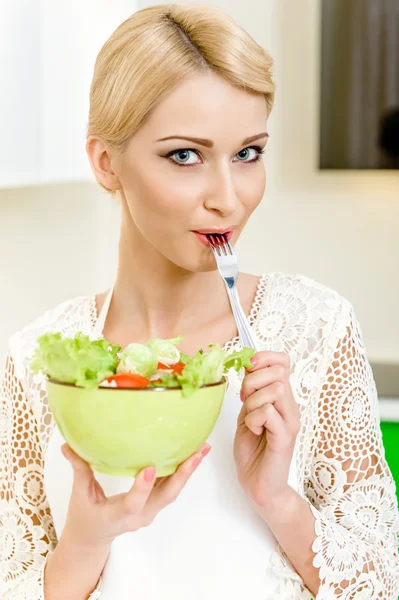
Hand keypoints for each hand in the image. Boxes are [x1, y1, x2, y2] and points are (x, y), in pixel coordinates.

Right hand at [60, 442, 210, 548]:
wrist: (93, 538)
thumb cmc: (85, 517)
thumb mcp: (79, 495)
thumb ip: (79, 469)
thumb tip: (68, 445)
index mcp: (118, 516)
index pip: (133, 503)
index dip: (142, 487)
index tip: (151, 468)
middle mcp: (140, 515)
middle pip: (166, 495)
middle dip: (184, 474)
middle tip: (198, 452)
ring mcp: (150, 510)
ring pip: (173, 491)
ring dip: (189, 470)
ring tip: (203, 448)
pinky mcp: (154, 503)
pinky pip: (171, 487)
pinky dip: (183, 471)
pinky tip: (193, 453)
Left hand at [234, 351, 299, 509]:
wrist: (258, 484)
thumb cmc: (253, 449)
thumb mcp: (247, 412)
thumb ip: (250, 392)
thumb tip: (247, 365)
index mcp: (282, 398)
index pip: (283, 361)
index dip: (263, 358)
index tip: (247, 372)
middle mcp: (291, 406)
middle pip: (278, 371)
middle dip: (253, 380)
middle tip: (245, 400)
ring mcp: (291, 421)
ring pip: (274, 390)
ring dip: (253, 402)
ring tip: (250, 419)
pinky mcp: (285, 436)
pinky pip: (268, 412)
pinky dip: (254, 419)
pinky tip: (255, 431)